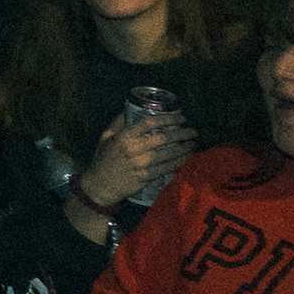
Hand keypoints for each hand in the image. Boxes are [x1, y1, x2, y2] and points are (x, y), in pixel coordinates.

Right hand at [76, 98, 198, 207]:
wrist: (101, 184)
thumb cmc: (103, 158)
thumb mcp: (105, 136)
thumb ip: (118, 123)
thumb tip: (131, 109)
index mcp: (124, 137)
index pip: (149, 123)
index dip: (167, 118)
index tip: (180, 117)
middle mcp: (134, 149)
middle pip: (164, 138)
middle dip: (182, 133)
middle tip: (192, 130)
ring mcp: (141, 164)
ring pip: (169, 153)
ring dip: (184, 147)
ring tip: (193, 143)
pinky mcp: (147, 176)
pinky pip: (168, 167)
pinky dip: (179, 161)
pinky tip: (186, 156)